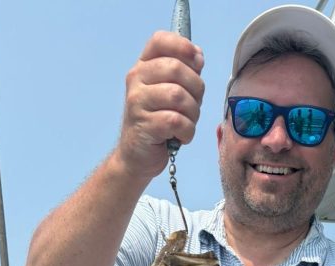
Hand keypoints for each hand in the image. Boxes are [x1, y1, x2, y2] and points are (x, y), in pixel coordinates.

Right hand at [116, 32, 204, 181]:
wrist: (137, 157)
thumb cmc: (157, 122)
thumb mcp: (168, 93)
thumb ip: (183, 73)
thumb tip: (198, 56)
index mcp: (143, 66)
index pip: (160, 40)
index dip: (183, 47)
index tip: (197, 63)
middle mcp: (136, 79)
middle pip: (176, 68)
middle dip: (196, 89)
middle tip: (194, 105)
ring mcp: (137, 102)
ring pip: (178, 96)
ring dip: (193, 113)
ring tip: (187, 123)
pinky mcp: (144, 125)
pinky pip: (176, 121)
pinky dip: (187, 131)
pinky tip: (182, 137)